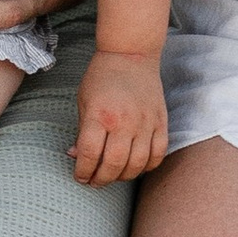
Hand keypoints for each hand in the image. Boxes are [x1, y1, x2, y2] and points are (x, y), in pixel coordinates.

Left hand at [71, 51, 168, 186]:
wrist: (131, 54)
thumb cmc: (103, 77)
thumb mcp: (83, 101)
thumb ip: (81, 132)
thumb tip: (76, 157)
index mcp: (100, 115)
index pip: (89, 154)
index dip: (82, 171)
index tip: (80, 176)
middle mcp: (124, 121)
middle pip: (113, 164)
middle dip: (101, 179)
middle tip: (95, 181)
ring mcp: (145, 123)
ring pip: (136, 164)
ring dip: (123, 176)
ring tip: (113, 175)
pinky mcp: (161, 122)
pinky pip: (158, 154)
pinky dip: (147, 166)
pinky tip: (135, 166)